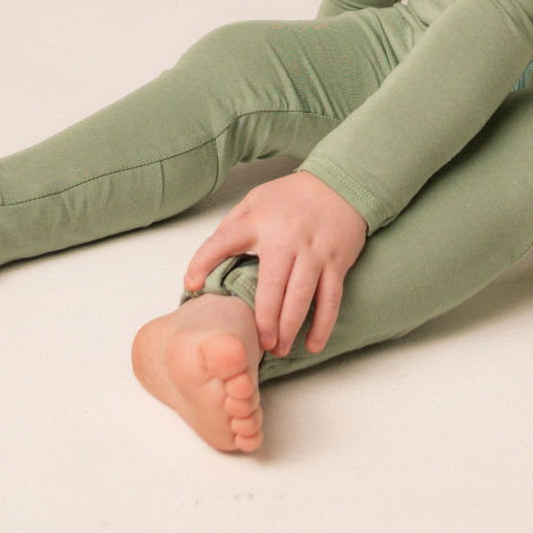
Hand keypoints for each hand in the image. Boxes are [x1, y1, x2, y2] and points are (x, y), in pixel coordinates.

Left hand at [184, 171, 366, 357]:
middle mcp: (286, 238)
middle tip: (257, 343)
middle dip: (263, 320)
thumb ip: (233, 225)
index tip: (192, 284)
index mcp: (259, 222)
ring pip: (300, 296)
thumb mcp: (256, 200)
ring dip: (289, 328)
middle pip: (271, 285)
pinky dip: (323, 324)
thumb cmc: (291, 197)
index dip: (204, 261)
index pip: (224, 240)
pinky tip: (314, 344)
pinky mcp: (336, 261)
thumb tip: (209, 258)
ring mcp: (313, 251)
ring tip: (279, 348)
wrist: (339, 183)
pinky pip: (330, 298)